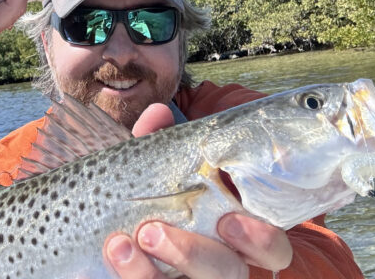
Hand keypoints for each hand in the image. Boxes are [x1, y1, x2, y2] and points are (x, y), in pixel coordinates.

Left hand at [102, 104, 292, 277]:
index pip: (270, 249)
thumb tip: (158, 113)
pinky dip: (131, 274)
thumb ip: (157, 141)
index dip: (260, 241)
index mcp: (232, 233)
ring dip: (152, 269)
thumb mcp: (151, 166)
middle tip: (154, 230)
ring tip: (122, 240)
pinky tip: (114, 250)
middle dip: (196, 256)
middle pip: (231, 275)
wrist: (104, 224)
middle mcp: (218, 263)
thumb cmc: (145, 192)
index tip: (228, 219)